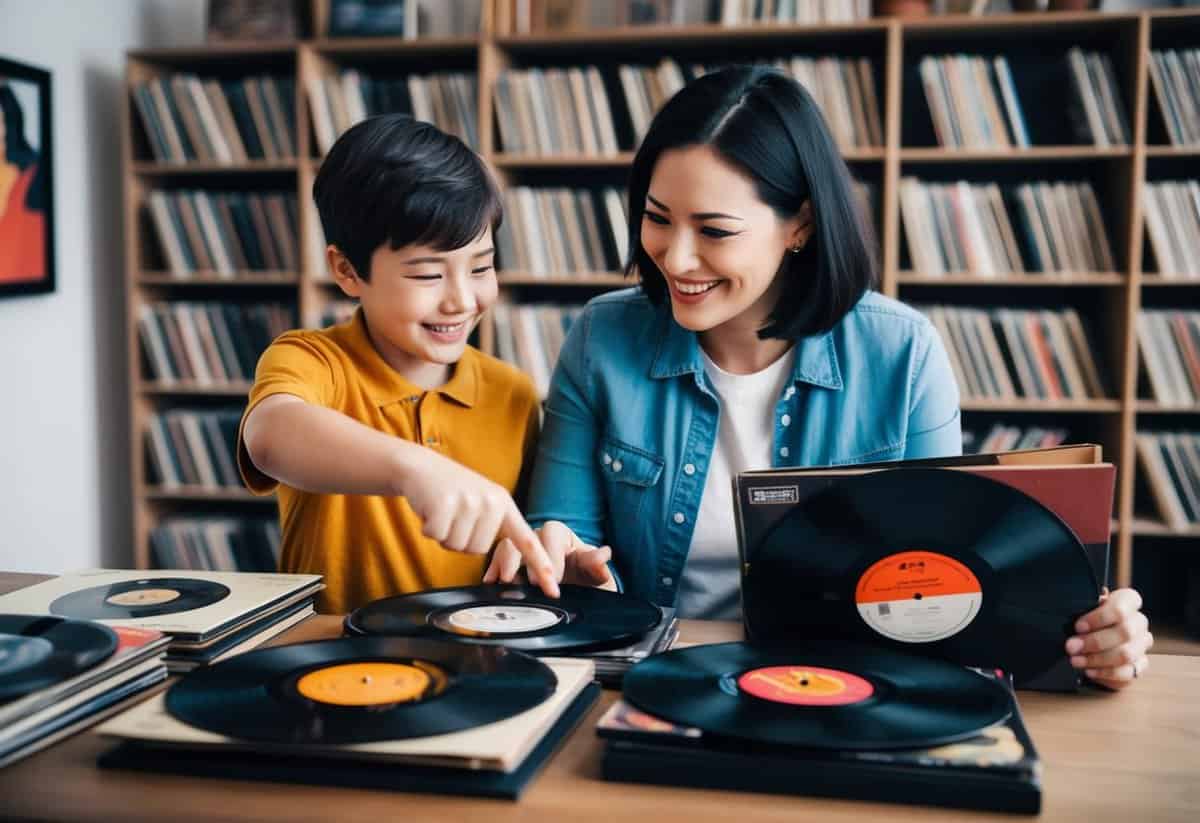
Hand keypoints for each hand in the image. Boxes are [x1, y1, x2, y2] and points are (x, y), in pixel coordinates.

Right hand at [398, 448, 558, 596]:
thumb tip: (502, 564)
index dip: (541, 565)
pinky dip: (428, 529)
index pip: (526, 540)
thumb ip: (494, 525)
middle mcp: (491, 502)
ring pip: (457, 546)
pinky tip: (430, 510)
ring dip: (445, 535)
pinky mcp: (445, 503)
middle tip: (453, 516)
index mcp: (504, 504)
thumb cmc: (450, 491)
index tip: (553, 589)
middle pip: (478, 550)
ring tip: (443, 511)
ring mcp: (469, 502)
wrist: (419, 466)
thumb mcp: (481, 501)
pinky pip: (437, 537)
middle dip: (461, 539)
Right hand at [483, 520, 615, 590]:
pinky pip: (497, 562)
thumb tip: (603, 555)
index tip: (556, 580)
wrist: (578, 595)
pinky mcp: (510, 566)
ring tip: (501, 581)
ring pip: (507, 546)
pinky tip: (488, 582)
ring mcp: (522, 551)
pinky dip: (492, 570)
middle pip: (525, 538)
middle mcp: (538, 538)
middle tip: (523, 582)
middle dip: (521, 559)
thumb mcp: (596, 576)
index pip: (552, 535)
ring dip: (502, 563)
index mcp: (560, 535)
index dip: (552, 556)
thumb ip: (596, 565)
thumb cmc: (587, 580)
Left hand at [1066, 588, 1152, 689]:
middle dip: (1095, 642)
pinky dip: (1105, 673)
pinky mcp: (1140, 665)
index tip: (1078, 627)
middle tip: (1071, 647)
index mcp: (1128, 601)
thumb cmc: (1085, 620)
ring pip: (1126, 654)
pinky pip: (1127, 673)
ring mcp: (1142, 645)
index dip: (1100, 617)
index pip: (1122, 607)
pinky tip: (1089, 671)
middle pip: (1125, 632)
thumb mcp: (1082, 610)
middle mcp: (1139, 622)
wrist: (1090, 638)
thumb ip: (1083, 611)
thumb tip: (1078, 620)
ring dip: (1097, 659)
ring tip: (1075, 660)